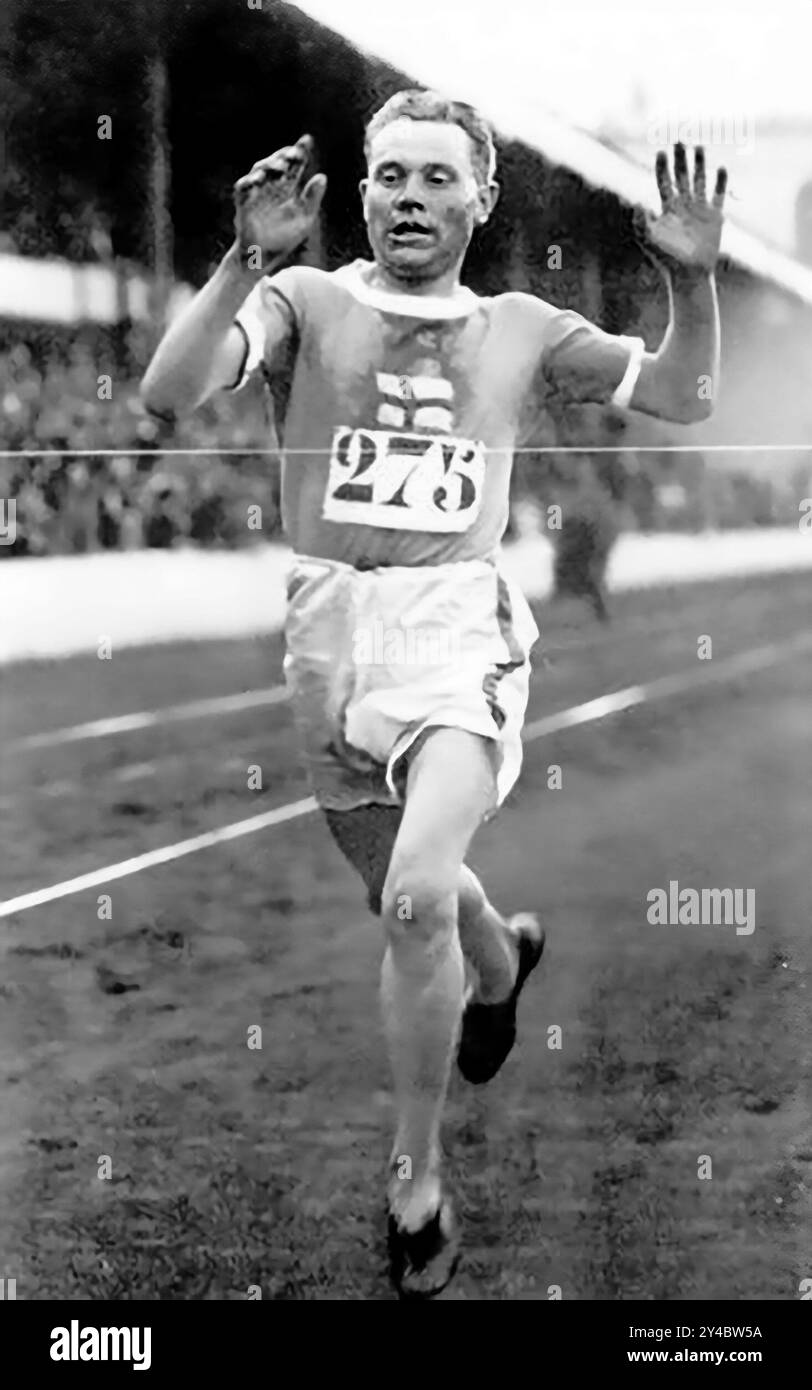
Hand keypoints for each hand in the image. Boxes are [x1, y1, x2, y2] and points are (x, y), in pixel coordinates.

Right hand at [233, 133, 326, 266]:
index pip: (293, 165)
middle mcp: (270, 186)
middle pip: (276, 164)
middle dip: (284, 156)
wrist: (264, 257)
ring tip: (281, 164)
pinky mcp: (243, 204)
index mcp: (286, 187)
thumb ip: (312, 198)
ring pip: (258, 172)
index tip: (307, 140)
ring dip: (269, 166)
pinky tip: (259, 179)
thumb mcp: (304, 217)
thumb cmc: (284, 238)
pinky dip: (249, 183)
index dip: (299, 151)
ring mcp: (255, 193)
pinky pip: (243, 189)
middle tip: (295, 153)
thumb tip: (322, 177)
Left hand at [634, 144, 725, 275]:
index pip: (664, 182)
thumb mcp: (649, 239)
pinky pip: (718, 195)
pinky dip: (720, 182)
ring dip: (699, 164)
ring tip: (699, 147)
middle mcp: (683, 206)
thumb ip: (641, 220)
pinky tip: (720, 168)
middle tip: (680, 139)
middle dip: (680, 158)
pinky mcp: (714, 217)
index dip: (662, 167)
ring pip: (699, 181)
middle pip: (681, 176)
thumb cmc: (666, 259)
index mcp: (667, 209)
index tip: (661, 151)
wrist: (689, 274)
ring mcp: (699, 210)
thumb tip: (636, 201)